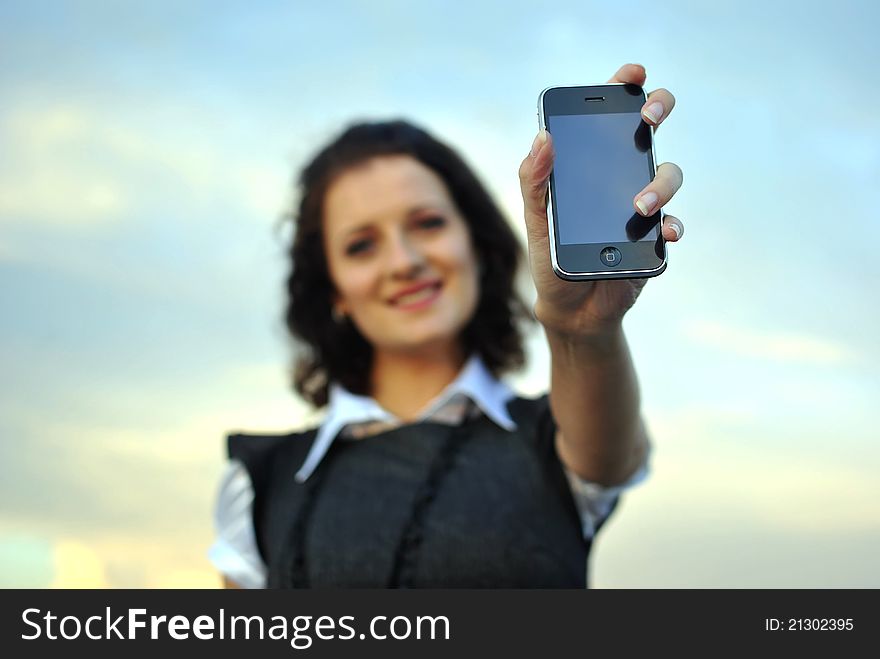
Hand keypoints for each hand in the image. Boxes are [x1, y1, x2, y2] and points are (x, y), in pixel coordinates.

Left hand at [518, 63, 683, 336]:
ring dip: (660, 184)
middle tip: (648, 117)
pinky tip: (664, 232)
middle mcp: (622, 180)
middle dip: (657, 110)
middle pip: (650, 132)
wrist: (569, 310)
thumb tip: (542, 137)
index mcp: (591, 167)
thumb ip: (534, 180)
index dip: (624, 89)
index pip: (610, 119)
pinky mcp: (655, 240)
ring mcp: (644, 208)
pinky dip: (672, 226)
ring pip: (668, 176)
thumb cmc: (550, 257)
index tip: (631, 73)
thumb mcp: (535, 219)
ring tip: (639, 206)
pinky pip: (673, 225)